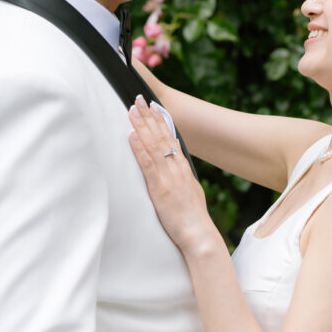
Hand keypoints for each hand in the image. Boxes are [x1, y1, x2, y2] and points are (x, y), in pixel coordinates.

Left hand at [128, 96, 215, 256]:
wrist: (199, 234)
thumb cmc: (194, 219)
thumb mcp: (190, 192)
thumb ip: (181, 178)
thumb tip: (177, 169)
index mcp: (183, 168)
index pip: (170, 137)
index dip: (161, 120)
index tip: (153, 106)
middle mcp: (176, 167)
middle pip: (161, 135)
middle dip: (149, 115)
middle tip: (138, 98)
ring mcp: (168, 176)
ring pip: (153, 144)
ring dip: (141, 125)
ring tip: (132, 110)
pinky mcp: (159, 187)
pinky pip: (147, 163)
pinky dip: (139, 147)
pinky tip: (131, 135)